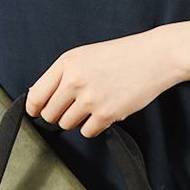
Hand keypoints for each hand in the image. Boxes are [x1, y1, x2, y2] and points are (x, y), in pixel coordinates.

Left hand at [26, 28, 183, 137]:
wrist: (154, 57)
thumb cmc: (121, 56)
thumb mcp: (85, 56)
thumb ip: (62, 75)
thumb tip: (39, 98)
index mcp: (66, 63)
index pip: (36, 95)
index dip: (35, 109)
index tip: (37, 113)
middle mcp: (75, 81)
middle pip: (50, 114)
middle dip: (58, 116)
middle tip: (71, 110)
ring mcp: (90, 99)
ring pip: (67, 125)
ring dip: (76, 121)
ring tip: (91, 109)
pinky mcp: (106, 114)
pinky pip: (87, 132)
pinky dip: (92, 128)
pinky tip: (102, 114)